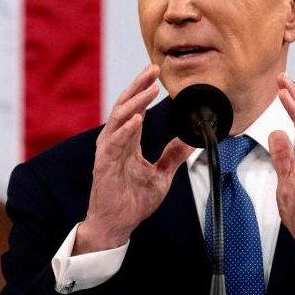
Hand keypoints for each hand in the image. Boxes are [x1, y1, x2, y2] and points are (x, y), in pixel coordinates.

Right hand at [74, 64, 192, 254]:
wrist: (117, 225)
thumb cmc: (132, 201)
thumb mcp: (161, 176)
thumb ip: (173, 156)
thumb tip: (190, 141)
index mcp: (128, 141)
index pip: (135, 108)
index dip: (143, 90)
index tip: (156, 74)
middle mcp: (116, 141)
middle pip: (125, 105)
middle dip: (138, 86)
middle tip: (152, 69)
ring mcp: (108, 152)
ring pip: (119, 119)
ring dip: (135, 102)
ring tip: (149, 89)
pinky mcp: (104, 165)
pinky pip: (114, 143)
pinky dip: (125, 130)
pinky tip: (137, 119)